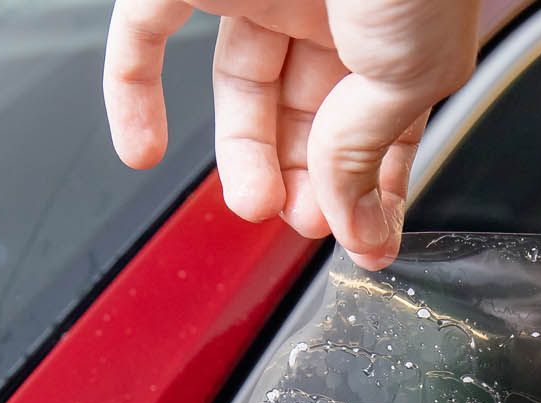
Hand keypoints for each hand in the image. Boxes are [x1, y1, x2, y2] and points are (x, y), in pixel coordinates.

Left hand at [103, 0, 477, 268]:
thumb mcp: (406, 79)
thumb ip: (367, 150)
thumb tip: (353, 217)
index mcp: (396, 35)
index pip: (380, 126)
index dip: (371, 188)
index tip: (365, 241)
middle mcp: (332, 11)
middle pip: (309, 114)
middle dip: (308, 179)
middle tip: (304, 224)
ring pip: (238, 87)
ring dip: (242, 155)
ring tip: (252, 205)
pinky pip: (146, 36)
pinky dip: (133, 96)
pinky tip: (141, 150)